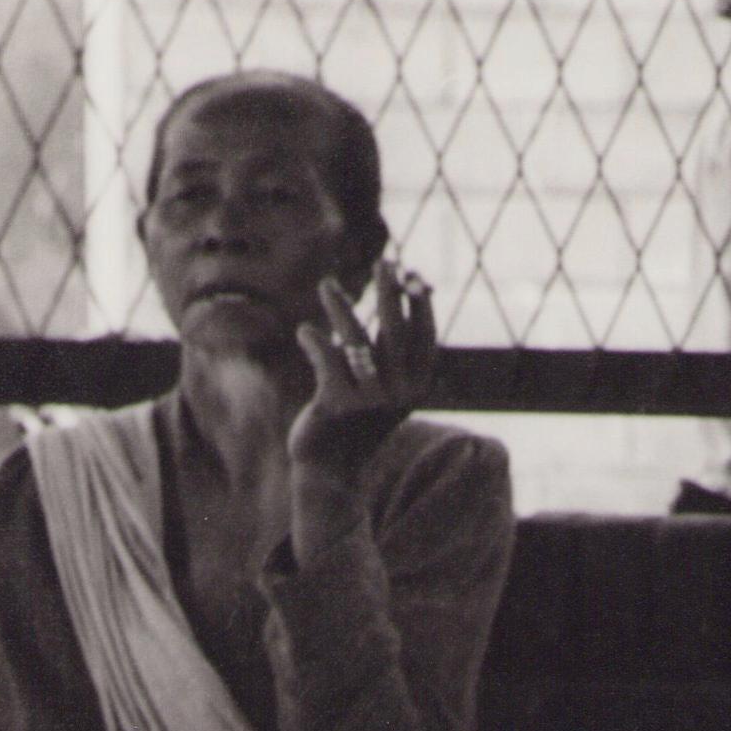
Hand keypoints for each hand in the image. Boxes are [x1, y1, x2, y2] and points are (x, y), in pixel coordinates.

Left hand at [290, 259, 434, 475]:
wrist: (332, 468)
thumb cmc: (357, 419)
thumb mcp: (384, 386)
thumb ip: (394, 352)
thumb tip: (409, 301)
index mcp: (417, 388)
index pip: (424, 338)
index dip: (420, 305)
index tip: (412, 273)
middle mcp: (399, 393)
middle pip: (395, 333)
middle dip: (391, 294)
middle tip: (384, 262)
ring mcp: (370, 399)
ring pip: (356, 341)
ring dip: (341, 308)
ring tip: (326, 284)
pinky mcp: (337, 404)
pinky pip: (325, 359)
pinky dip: (313, 341)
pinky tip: (305, 333)